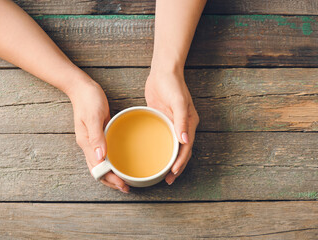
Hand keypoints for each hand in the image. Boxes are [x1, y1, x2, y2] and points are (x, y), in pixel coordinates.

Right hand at [67, 75, 129, 193]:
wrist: (82, 88)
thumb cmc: (88, 100)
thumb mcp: (93, 116)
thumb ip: (96, 136)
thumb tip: (101, 157)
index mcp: (86, 143)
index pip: (97, 168)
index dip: (109, 178)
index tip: (122, 184)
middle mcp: (89, 145)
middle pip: (98, 170)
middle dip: (111, 181)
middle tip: (126, 187)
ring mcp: (93, 141)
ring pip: (101, 164)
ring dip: (111, 174)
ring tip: (124, 181)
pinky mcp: (99, 136)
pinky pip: (105, 154)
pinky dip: (112, 163)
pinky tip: (121, 163)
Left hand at [145, 69, 198, 184]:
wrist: (163, 72)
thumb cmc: (172, 84)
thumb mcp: (178, 101)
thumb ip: (181, 120)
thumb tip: (185, 140)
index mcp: (190, 123)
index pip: (186, 148)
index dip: (181, 162)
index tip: (173, 173)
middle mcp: (183, 125)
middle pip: (181, 151)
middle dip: (176, 166)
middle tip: (167, 180)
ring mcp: (173, 123)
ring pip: (172, 146)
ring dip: (169, 160)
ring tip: (162, 173)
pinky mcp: (163, 119)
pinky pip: (163, 137)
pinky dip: (161, 148)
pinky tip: (155, 154)